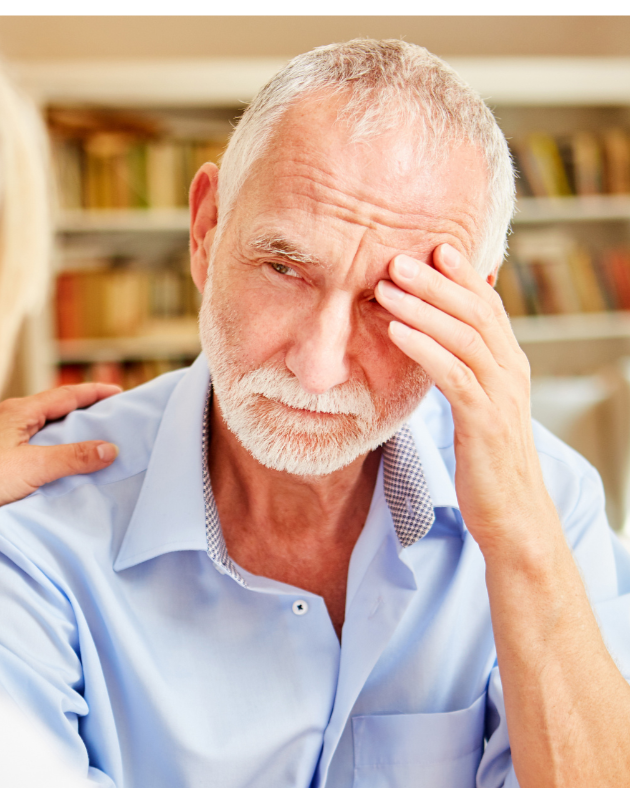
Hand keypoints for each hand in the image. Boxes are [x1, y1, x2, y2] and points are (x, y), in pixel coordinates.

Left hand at [0, 383, 120, 506]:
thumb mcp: (31, 467)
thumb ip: (72, 458)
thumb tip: (110, 449)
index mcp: (19, 412)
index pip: (66, 395)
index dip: (94, 392)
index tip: (119, 392)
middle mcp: (11, 419)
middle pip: (55, 407)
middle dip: (85, 408)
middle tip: (111, 414)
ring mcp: (4, 436)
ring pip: (44, 427)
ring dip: (70, 429)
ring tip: (94, 437)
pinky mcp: (1, 456)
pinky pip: (35, 443)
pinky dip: (56, 446)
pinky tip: (63, 461)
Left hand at [375, 243, 558, 555]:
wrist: (512, 514)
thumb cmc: (486, 459)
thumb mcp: (476, 405)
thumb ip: (461, 369)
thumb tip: (431, 339)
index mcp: (508, 363)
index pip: (486, 306)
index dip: (460, 275)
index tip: (431, 246)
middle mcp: (511, 371)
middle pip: (475, 312)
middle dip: (436, 281)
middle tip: (397, 256)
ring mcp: (502, 396)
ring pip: (464, 337)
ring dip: (423, 308)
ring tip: (387, 286)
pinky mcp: (486, 423)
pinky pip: (454, 375)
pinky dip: (424, 348)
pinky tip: (396, 332)